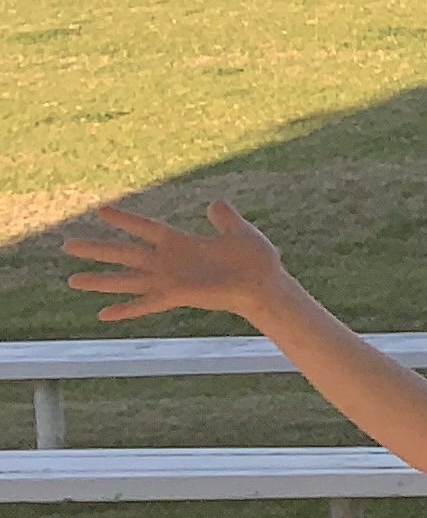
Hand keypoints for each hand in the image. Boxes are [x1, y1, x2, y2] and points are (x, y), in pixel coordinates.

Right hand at [62, 200, 288, 324]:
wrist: (267, 285)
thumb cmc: (256, 260)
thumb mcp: (239, 231)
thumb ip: (224, 218)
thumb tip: (215, 203)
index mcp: (181, 243)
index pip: (145, 227)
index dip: (124, 219)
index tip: (101, 210)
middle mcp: (169, 262)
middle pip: (124, 252)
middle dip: (96, 248)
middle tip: (67, 244)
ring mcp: (170, 280)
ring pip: (126, 278)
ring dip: (100, 280)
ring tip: (71, 280)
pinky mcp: (178, 295)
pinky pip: (146, 303)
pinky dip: (126, 309)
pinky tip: (103, 314)